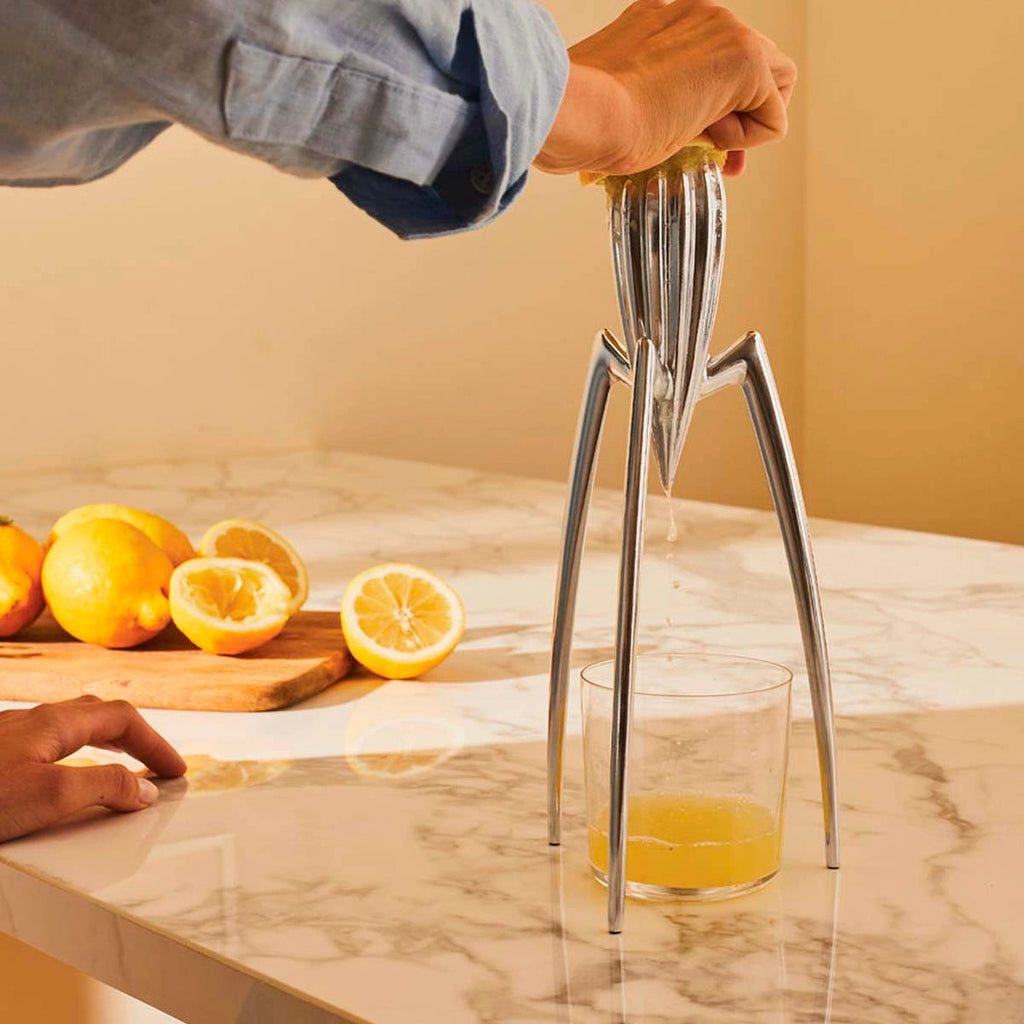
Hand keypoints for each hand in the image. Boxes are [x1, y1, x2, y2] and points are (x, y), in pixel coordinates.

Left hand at [0, 696, 186, 842]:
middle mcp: (34, 720)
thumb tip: (144, 791)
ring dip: (105, 743)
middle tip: (155, 764)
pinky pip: (48, 745)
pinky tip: (65, 771)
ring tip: (121, 762)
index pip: (124, 720)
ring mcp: (10, 735)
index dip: (155, 744)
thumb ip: (104, 787)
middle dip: (135, 737)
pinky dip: (75, 754)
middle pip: (100, 716)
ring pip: (71, 728)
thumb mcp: (50, 795)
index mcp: (55, 722)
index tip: (174, 770)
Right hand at [535, 0, 796, 177]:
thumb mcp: (621, 99)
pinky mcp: (744, 60)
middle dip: (742, 111)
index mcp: (660, 18)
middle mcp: (697, 13)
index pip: (712, 55)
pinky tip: (708, 139)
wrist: (583, 112)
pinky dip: (748, 140)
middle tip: (717, 150)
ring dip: (748, 121)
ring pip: (775, 80)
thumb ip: (650, 96)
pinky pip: (773, 115)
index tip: (699, 138)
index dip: (715, 102)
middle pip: (754, 59)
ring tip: (705, 140)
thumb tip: (672, 128)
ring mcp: (723, 30)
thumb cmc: (587, 119)